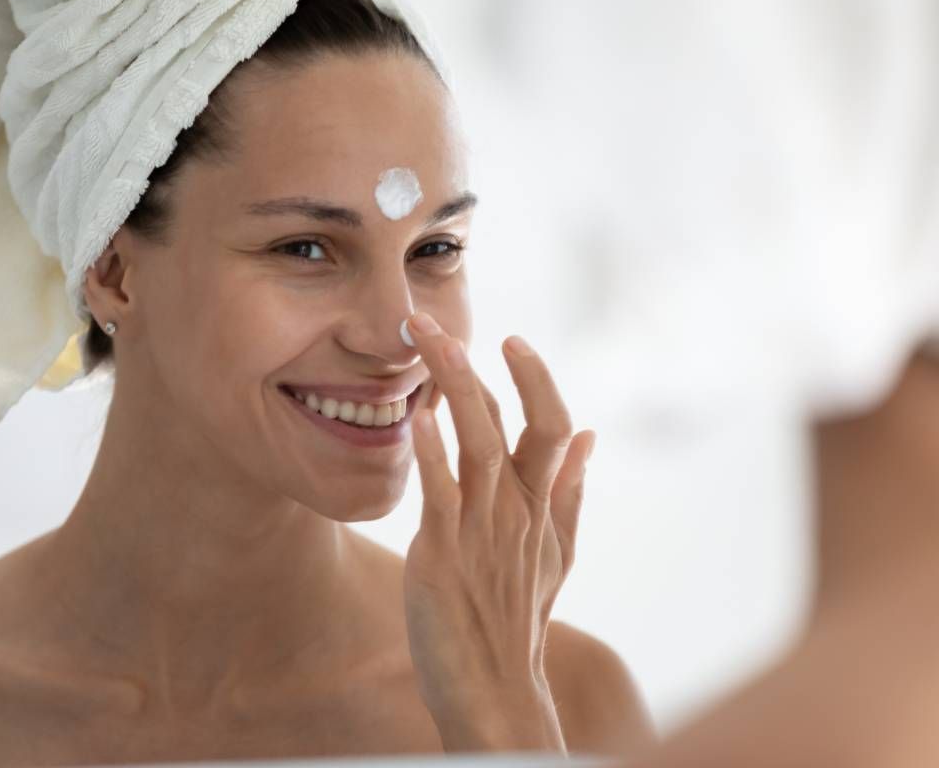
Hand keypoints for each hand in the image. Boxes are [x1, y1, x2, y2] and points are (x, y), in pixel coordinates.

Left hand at [401, 311, 595, 752]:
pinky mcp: (444, 553)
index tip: (514, 340)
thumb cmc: (518, 618)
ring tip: (427, 342)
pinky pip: (441, 492)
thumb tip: (593, 435)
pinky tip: (416, 418)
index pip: (554, 425)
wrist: (496, 690)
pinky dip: (431, 452)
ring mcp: (483, 529)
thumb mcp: (559, 552)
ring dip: (452, 386)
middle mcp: (517, 509)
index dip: (535, 379)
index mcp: (543, 505)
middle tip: (430, 318)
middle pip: (507, 420)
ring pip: (476, 441)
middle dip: (473, 363)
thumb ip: (572, 491)